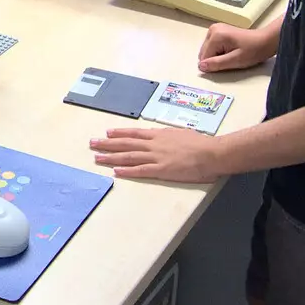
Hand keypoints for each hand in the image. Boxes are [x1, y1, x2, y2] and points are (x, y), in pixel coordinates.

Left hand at [90, 127, 220, 183]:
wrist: (212, 153)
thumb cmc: (202, 143)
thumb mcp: (183, 134)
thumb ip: (170, 136)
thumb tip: (165, 136)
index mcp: (160, 135)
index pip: (135, 133)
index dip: (120, 133)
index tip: (107, 133)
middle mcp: (154, 144)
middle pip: (126, 144)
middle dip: (108, 143)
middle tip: (92, 143)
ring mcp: (156, 157)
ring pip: (129, 156)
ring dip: (111, 157)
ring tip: (97, 157)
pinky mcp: (161, 170)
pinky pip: (140, 170)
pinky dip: (127, 171)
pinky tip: (115, 172)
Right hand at [198, 22, 275, 72]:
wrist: (265, 41)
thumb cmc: (253, 50)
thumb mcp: (235, 60)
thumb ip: (217, 64)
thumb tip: (200, 66)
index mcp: (215, 35)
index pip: (205, 57)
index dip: (215, 64)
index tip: (229, 61)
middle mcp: (213, 29)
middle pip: (204, 53)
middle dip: (215, 59)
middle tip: (231, 58)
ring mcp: (215, 29)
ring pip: (207, 50)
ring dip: (217, 56)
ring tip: (232, 54)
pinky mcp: (219, 31)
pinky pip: (212, 46)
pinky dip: (219, 51)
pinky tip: (231, 50)